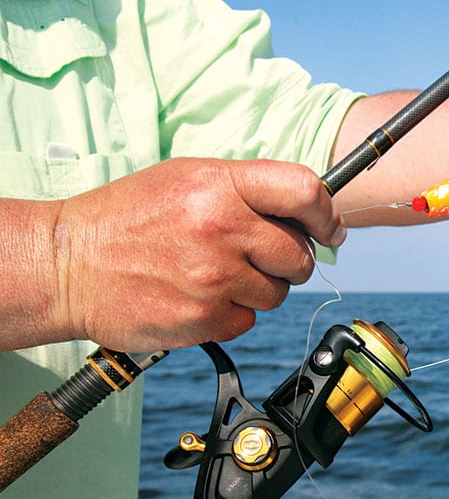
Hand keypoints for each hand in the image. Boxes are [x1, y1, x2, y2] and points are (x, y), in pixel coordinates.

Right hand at [53, 158, 344, 350]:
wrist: (67, 265)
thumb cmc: (128, 218)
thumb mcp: (186, 179)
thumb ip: (248, 190)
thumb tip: (310, 212)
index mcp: (219, 184)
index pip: (306, 190)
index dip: (327, 213)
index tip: (330, 228)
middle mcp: (222, 227)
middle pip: (300, 253)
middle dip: (289, 259)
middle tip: (258, 257)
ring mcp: (214, 276)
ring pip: (278, 291)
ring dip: (259, 288)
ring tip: (215, 274)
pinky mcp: (205, 318)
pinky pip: (249, 319)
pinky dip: (232, 313)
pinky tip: (199, 297)